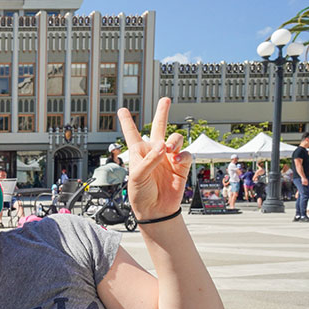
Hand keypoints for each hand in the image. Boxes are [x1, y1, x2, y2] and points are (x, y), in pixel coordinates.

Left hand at [117, 98, 190, 220]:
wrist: (155, 209)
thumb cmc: (140, 193)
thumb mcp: (138, 176)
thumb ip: (150, 159)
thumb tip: (164, 146)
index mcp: (139, 152)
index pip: (132, 133)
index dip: (127, 121)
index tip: (122, 109)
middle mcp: (154, 152)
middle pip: (159, 127)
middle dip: (162, 112)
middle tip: (165, 99)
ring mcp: (169, 157)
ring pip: (175, 138)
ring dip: (174, 140)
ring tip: (169, 149)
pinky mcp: (181, 165)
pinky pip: (186, 153)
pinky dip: (183, 155)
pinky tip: (176, 160)